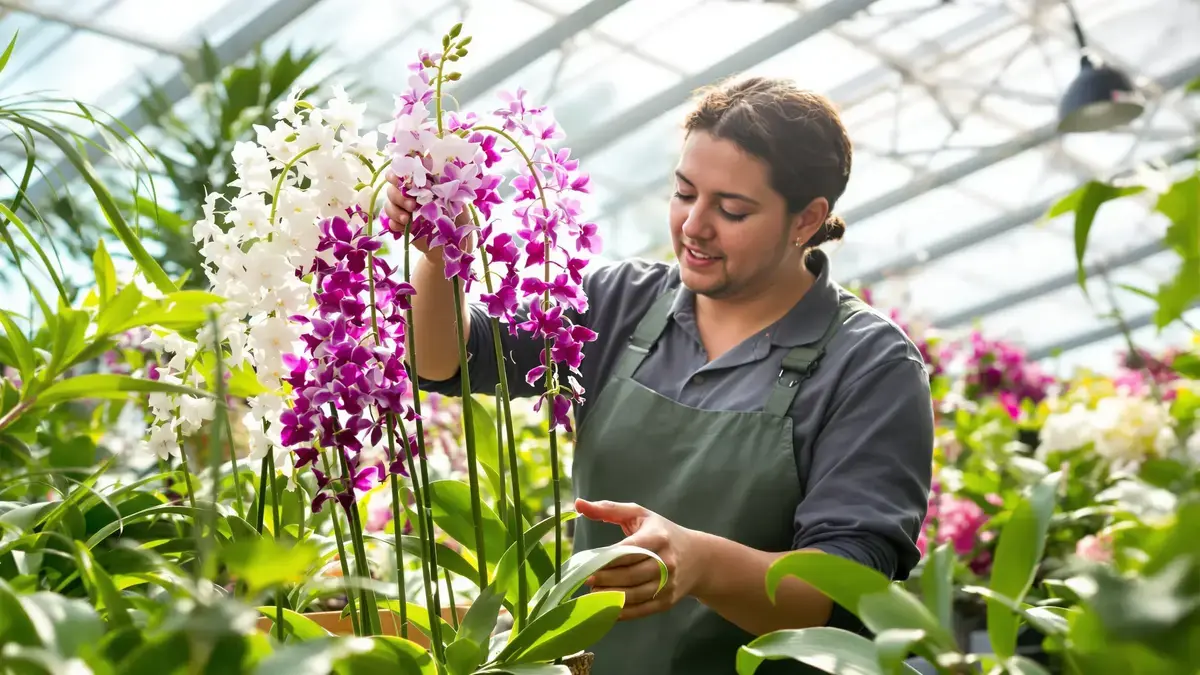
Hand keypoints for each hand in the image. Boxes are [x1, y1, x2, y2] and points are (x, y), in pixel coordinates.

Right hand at [382, 173, 473, 254]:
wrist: (455, 243)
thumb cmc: (459, 219)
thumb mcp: (458, 202)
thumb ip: (448, 191)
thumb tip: (440, 182)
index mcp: (423, 185)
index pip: (402, 173)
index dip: (396, 174)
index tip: (401, 180)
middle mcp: (411, 195)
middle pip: (392, 189)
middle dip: (398, 196)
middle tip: (412, 206)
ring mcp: (405, 211)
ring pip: (389, 205)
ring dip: (395, 211)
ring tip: (407, 219)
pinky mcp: (403, 226)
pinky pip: (391, 223)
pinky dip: (395, 224)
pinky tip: (404, 228)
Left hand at [575, 498, 706, 620]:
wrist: (699, 558)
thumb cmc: (662, 532)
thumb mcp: (640, 515)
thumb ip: (609, 509)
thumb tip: (578, 504)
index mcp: (658, 538)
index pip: (629, 550)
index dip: (607, 559)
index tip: (586, 563)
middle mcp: (666, 562)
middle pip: (630, 574)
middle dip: (605, 579)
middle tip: (586, 580)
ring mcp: (668, 584)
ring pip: (634, 594)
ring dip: (610, 596)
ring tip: (592, 593)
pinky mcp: (667, 601)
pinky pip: (642, 610)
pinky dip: (622, 612)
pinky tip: (606, 608)